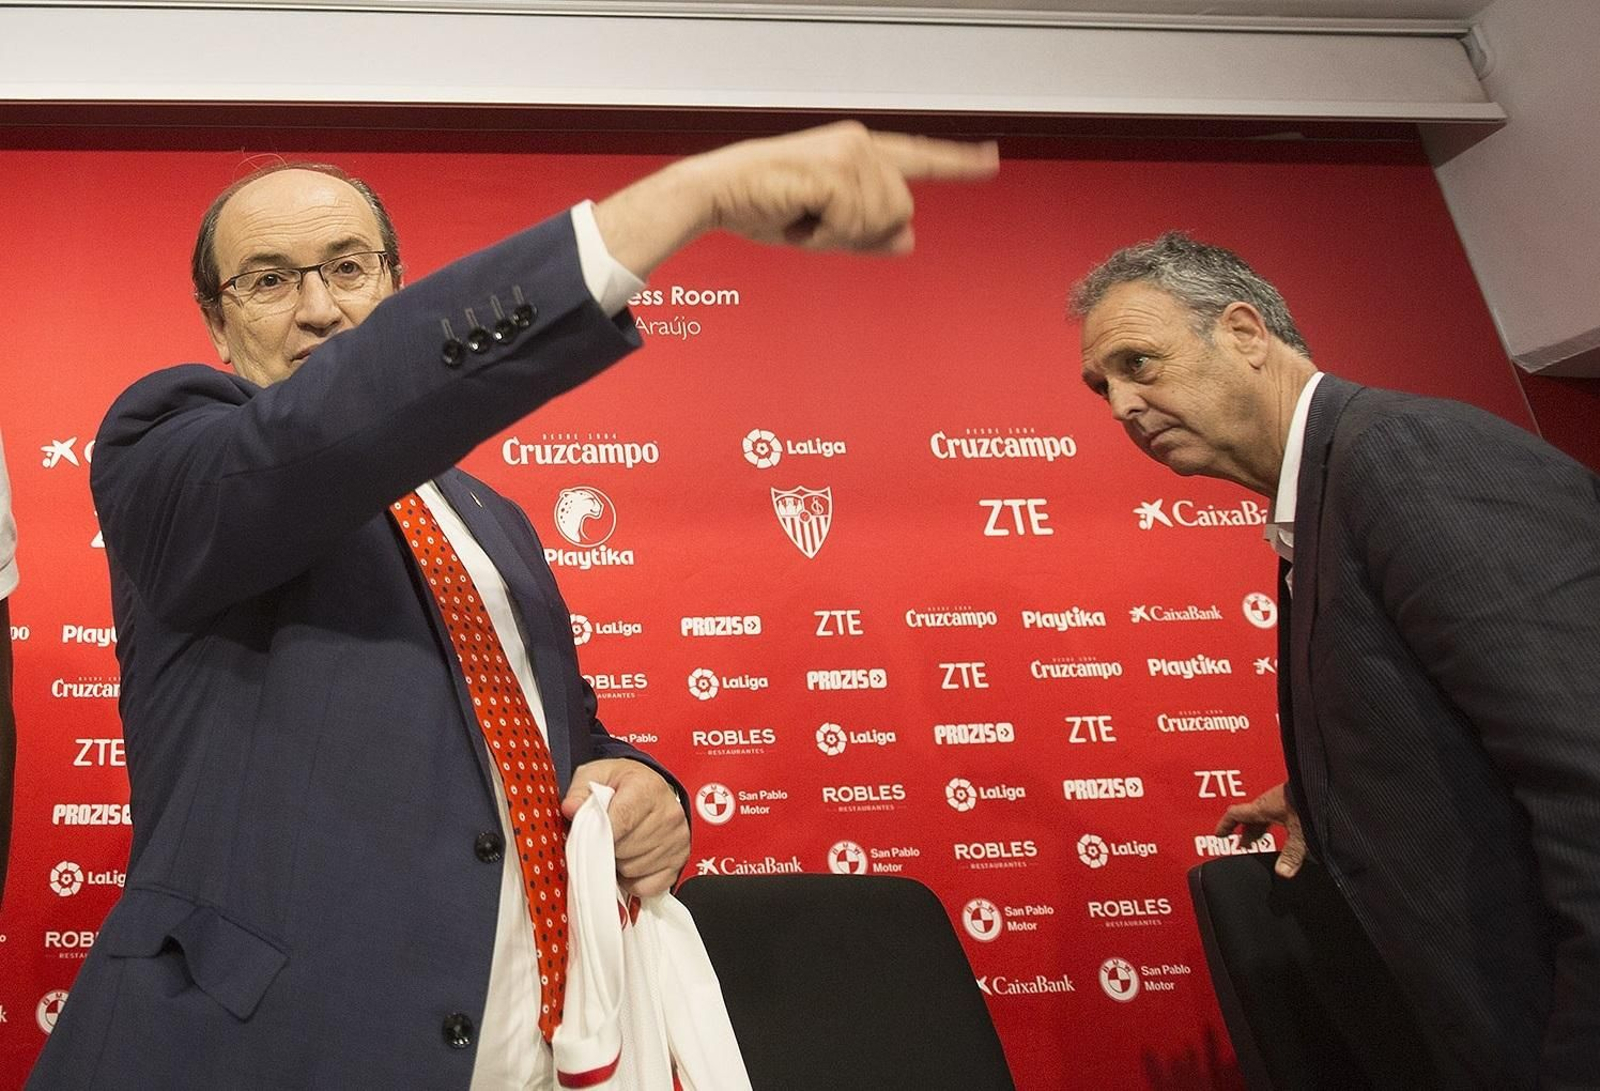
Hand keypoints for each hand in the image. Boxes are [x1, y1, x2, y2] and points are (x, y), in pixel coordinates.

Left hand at [562, 758, 689, 896]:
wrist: (650, 789)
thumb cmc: (622, 784)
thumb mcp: (597, 775)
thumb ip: (580, 790)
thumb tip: (571, 809)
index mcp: (647, 788)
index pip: (622, 820)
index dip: (600, 833)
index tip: (589, 836)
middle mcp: (669, 813)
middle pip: (625, 848)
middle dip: (607, 847)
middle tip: (605, 836)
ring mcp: (677, 839)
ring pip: (633, 868)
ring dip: (619, 863)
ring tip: (620, 844)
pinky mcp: (680, 859)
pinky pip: (646, 886)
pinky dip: (633, 879)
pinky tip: (631, 859)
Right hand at [594, 121, 998, 277]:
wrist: (716, 194)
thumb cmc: (763, 207)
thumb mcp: (825, 228)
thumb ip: (870, 234)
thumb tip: (909, 237)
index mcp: (859, 151)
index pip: (918, 157)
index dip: (957, 162)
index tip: (990, 159)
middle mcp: (860, 143)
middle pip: (901, 208)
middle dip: (861, 231)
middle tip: (812, 223)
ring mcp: (850, 152)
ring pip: (884, 217)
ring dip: (840, 232)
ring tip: (801, 216)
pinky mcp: (836, 169)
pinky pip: (856, 223)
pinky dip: (826, 234)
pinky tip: (798, 218)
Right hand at [1215, 781, 1306, 877]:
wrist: (1323, 781)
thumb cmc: (1310, 798)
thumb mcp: (1300, 833)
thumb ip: (1291, 854)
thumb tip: (1282, 872)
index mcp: (1263, 806)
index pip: (1235, 814)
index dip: (1225, 825)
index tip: (1219, 834)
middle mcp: (1270, 800)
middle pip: (1250, 816)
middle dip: (1246, 831)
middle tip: (1243, 845)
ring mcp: (1283, 795)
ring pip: (1265, 811)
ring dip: (1261, 825)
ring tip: (1263, 837)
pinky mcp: (1297, 794)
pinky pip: (1279, 809)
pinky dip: (1276, 819)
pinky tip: (1287, 825)